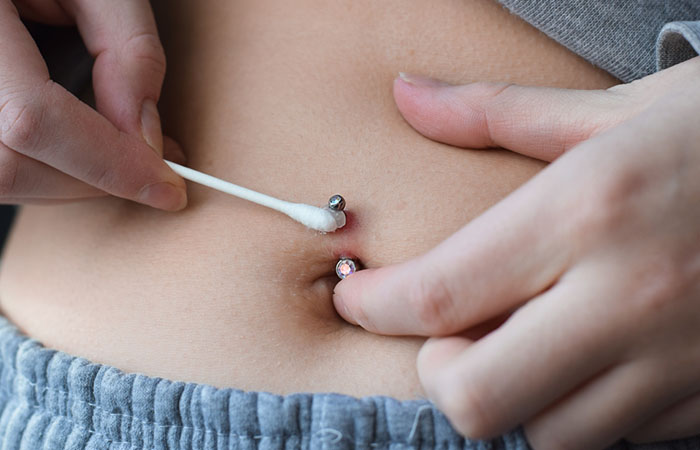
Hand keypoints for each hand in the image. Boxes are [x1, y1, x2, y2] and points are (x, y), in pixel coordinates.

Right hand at [0, 0, 185, 208]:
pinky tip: (85, 156)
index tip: (168, 184)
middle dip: (96, 179)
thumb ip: (129, 48)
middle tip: (155, 169)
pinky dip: (50, 172)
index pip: (32, 119)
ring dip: (73, 183)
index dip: (107, 162)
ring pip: (3, 180)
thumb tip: (147, 134)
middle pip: (12, 165)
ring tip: (123, 160)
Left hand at [333, 57, 699, 448]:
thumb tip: (405, 94)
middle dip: (438, 374)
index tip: (358, 297)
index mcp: (585, 212)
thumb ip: (493, 113)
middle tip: (445, 334)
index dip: (375, 306)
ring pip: (548, 435)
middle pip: (475, 397)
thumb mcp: (611, 112)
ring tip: (521, 345)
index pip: (436, 293)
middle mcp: (626, 295)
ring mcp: (679, 358)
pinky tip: (590, 361)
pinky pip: (622, 439)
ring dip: (513, 398)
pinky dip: (583, 410)